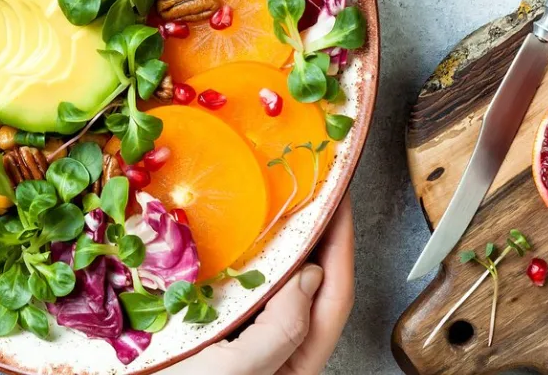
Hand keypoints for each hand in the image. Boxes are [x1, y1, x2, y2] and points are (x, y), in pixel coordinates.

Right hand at [165, 196, 354, 374]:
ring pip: (272, 288)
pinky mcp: (207, 335)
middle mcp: (272, 356)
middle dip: (315, 239)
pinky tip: (231, 238)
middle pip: (309, 290)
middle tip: (312, 190)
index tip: (339, 200)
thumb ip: (282, 330)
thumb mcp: (237, 374)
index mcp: (293, 369)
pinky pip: (235, 293)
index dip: (340, 246)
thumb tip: (310, 275)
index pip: (333, 299)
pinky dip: (239, 263)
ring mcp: (240, 344)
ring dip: (279, 247)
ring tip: (278, 205)